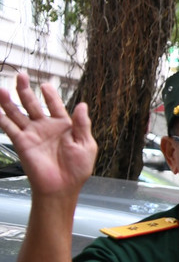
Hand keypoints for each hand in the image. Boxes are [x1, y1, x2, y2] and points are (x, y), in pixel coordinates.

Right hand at [0, 73, 96, 197]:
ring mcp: (32, 134)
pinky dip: (1, 118)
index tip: (45, 85)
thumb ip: (82, 124)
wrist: (62, 186)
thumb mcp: (86, 144)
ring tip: (1, 88)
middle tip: (21, 75)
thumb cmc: (77, 168)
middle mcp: (46, 127)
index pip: (56, 105)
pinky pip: (9, 128)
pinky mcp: (22, 142)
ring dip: (9, 101)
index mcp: (64, 126)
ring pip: (18, 113)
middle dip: (26, 90)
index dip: (51, 95)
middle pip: (33, 104)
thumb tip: (82, 105)